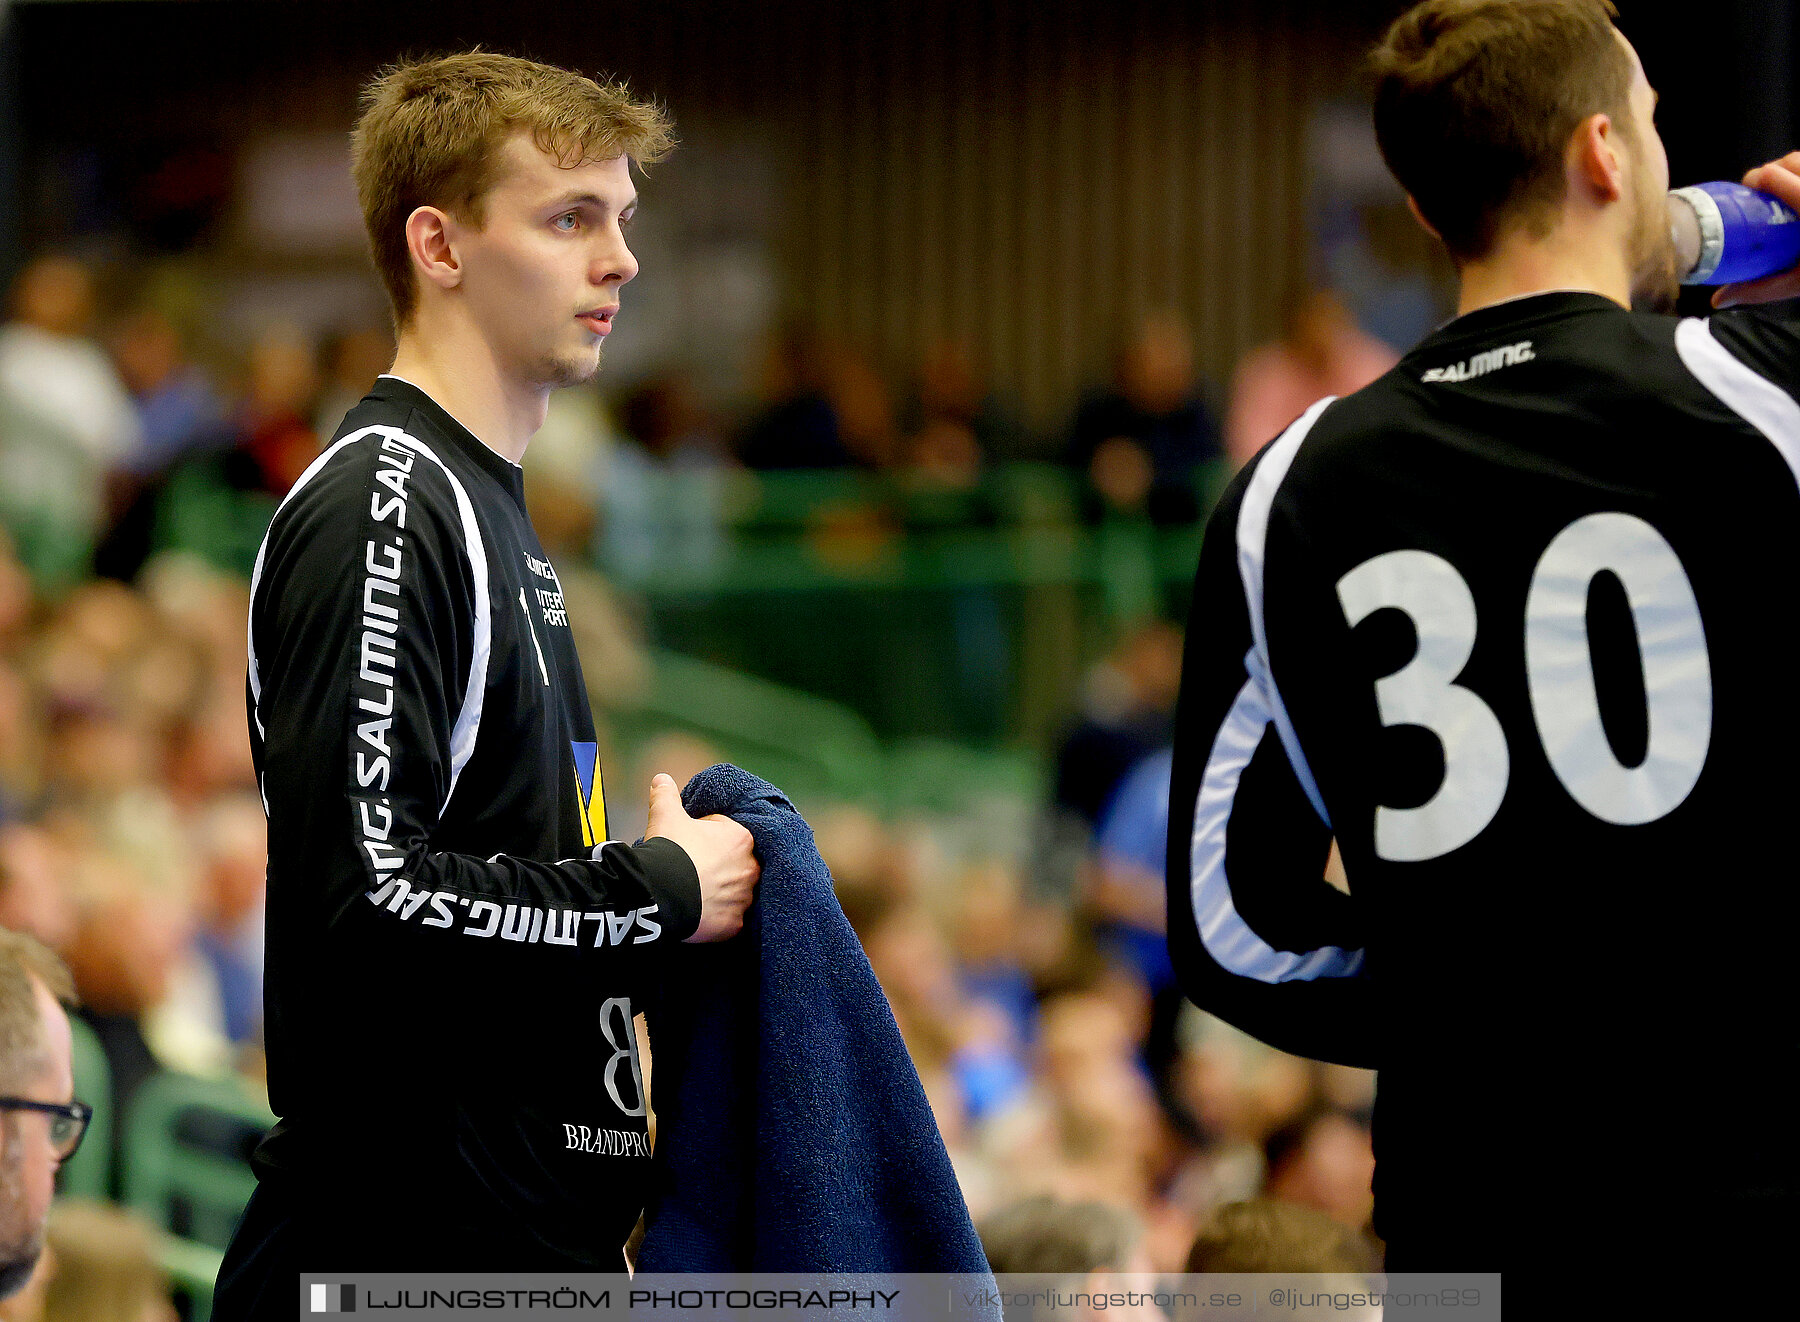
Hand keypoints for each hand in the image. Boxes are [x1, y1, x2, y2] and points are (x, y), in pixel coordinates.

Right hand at [644, 773, 759, 941]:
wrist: (660, 892)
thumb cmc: (669, 849)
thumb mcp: (666, 815)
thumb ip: (667, 795)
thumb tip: (661, 779)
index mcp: (741, 838)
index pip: (727, 833)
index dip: (706, 836)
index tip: (689, 843)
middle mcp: (751, 868)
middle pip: (735, 864)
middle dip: (718, 865)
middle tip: (692, 869)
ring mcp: (744, 899)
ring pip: (735, 893)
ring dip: (720, 892)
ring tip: (694, 893)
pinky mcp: (734, 924)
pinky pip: (729, 920)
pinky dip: (716, 917)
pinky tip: (699, 914)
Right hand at [1713, 151, 1799, 307]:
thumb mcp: (1798, 282)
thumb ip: (1761, 288)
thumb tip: (1719, 300)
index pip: (1781, 178)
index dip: (1760, 178)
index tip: (1747, 190)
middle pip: (1792, 161)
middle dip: (1772, 170)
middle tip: (1760, 193)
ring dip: (1788, 169)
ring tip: (1779, 190)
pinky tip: (1796, 191)